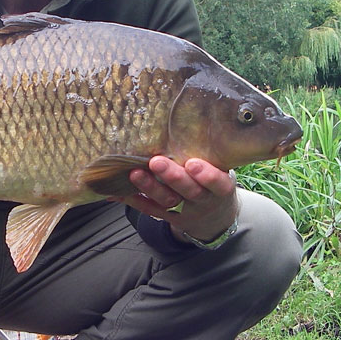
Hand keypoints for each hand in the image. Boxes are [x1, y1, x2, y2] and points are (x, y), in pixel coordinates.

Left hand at [117, 155, 238, 244]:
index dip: (206, 175)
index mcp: (220, 188)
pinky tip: (119, 190)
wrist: (213, 216)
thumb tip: (186, 122)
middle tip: (156, 162)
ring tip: (135, 173)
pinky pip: (149, 209)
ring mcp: (184, 211)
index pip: (218, 183)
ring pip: (167, 201)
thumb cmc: (213, 182)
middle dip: (172, 177)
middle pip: (189, 191)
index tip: (192, 163)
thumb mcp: (221, 170)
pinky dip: (133, 199)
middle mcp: (203, 200)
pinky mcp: (167, 216)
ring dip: (149, 187)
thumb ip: (209, 156)